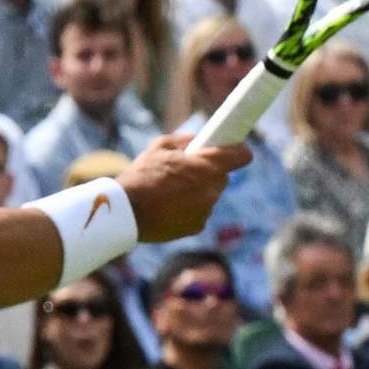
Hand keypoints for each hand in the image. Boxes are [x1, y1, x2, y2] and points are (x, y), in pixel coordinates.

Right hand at [123, 133, 245, 242]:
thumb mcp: (160, 147)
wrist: (126, 212)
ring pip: (208, 195)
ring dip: (197, 191)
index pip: (242, 156)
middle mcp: (213, 190)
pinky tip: (168, 206)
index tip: (231, 150)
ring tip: (170, 191)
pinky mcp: (198, 226)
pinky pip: (199, 212)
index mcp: (208, 166)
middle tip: (186, 170)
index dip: (237, 151)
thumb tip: (198, 141)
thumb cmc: (142, 175)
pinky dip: (188, 209)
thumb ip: (184, 141)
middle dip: (208, 172)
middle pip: (221, 177)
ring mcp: (207, 210)